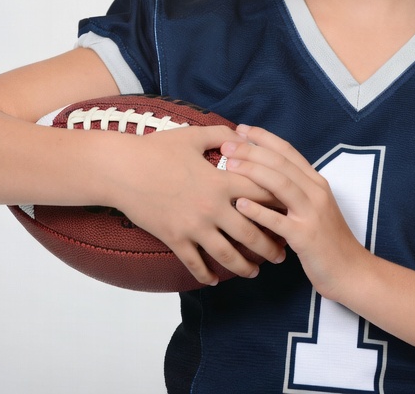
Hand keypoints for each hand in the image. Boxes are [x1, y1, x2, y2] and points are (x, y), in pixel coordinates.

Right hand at [99, 123, 285, 285]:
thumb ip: (222, 135)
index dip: (280, 204)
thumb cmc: (157, 149)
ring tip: (254, 272)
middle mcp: (212, 207)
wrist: (121, 169)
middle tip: (282, 254)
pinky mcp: (174, 238)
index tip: (292, 213)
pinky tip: (213, 280)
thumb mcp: (193, 136)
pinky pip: (193, 262)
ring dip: (244, 266)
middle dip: (270, 246)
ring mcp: (193, 226)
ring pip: (226, 254)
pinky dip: (205, 274)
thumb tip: (243, 136)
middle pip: (250, 233)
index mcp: (221, 181)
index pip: (261, 195)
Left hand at [221, 125, 373, 301]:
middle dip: (252, 150)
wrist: (351, 271)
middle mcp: (317, 192)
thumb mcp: (314, 209)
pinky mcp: (306, 237)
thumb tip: (264, 177)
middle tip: (226, 144)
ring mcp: (312, 214)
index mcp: (317, 183)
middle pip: (282, 163)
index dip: (264, 138)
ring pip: (281, 184)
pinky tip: (240, 205)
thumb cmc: (327, 241)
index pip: (289, 152)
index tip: (241, 129)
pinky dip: (258, 211)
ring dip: (253, 172)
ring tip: (229, 165)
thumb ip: (295, 191)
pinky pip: (279, 221)